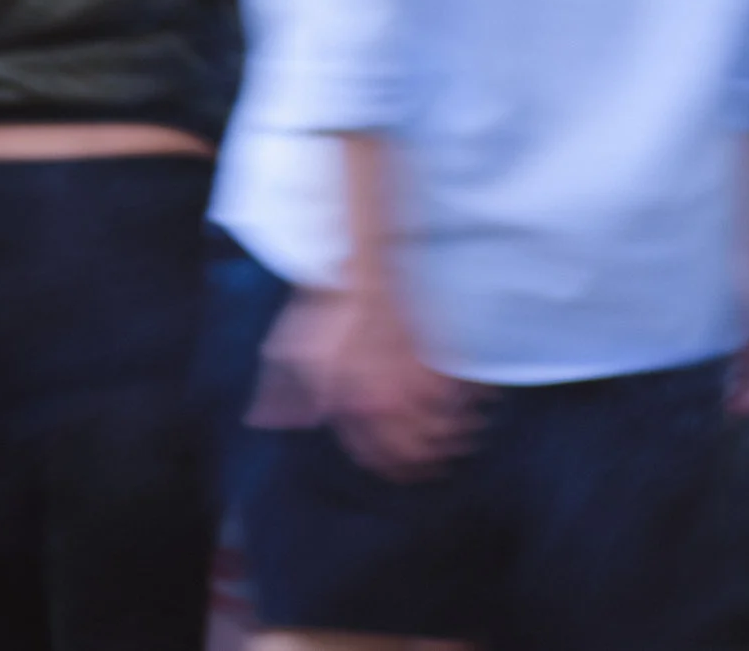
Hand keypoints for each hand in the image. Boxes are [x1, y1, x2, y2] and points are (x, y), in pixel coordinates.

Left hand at [260, 286, 480, 479]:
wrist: (356, 274)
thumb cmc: (321, 315)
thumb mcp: (288, 356)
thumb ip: (281, 395)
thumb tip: (267, 423)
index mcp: (352, 404)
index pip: (376, 451)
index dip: (391, 468)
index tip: (402, 475)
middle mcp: (389, 397)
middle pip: (417, 444)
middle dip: (429, 461)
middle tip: (437, 467)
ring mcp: (414, 375)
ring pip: (444, 419)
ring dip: (457, 434)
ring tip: (465, 441)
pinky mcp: (432, 351)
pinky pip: (459, 383)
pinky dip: (473, 396)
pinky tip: (482, 401)